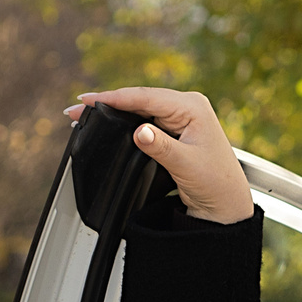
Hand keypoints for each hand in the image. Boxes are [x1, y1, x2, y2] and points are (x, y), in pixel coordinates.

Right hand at [63, 87, 255, 224]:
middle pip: (139, 100)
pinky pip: (143, 119)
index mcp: (193, 107)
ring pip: (139, 109)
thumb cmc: (216, 183)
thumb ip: (160, 146)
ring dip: (114, 112)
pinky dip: (124, 122)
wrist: (225, 205)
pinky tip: (108, 122)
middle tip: (76, 110)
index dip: (115, 98)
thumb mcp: (185, 164)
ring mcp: (180, 117)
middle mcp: (187, 106)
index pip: (146, 97)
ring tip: (85, 115)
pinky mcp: (174, 129)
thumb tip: (139, 131)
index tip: (89, 101)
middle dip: (107, 104)